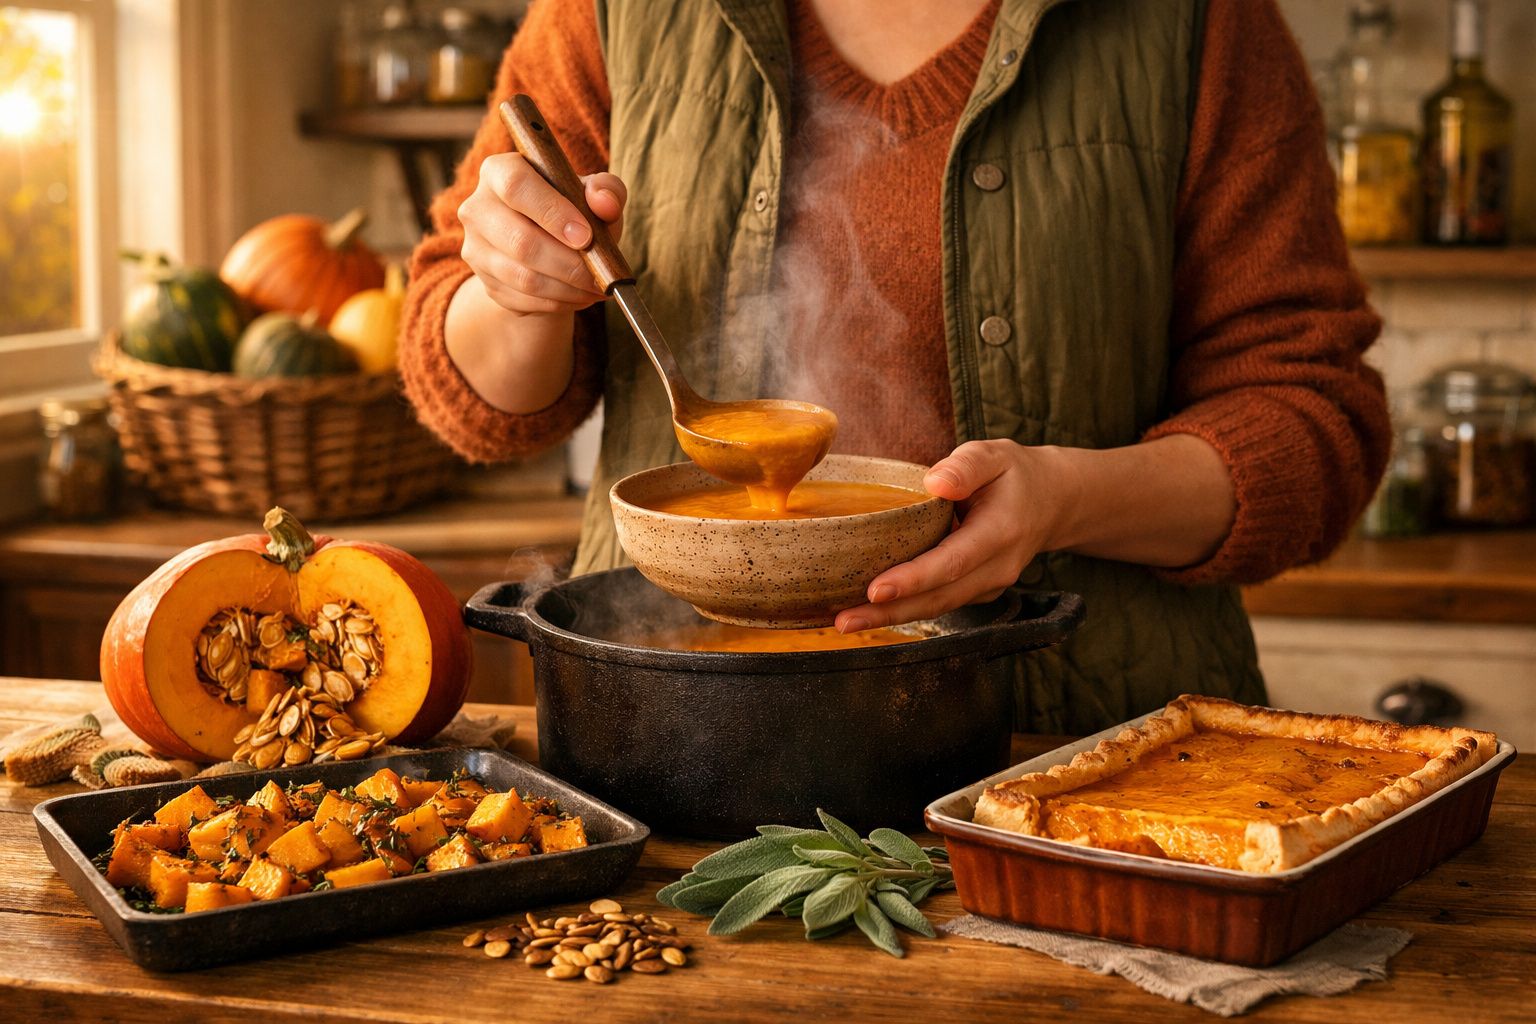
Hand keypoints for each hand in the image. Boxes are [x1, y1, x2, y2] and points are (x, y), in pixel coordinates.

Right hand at [458, 152, 626, 314]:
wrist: (546, 248)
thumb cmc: (571, 211)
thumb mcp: (592, 194)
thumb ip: (606, 190)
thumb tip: (604, 203)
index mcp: (499, 172)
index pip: (516, 186)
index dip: (553, 212)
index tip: (586, 236)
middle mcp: (477, 208)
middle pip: (521, 241)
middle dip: (569, 264)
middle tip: (599, 275)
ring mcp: (476, 249)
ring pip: (523, 277)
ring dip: (568, 288)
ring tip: (596, 288)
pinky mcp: (485, 283)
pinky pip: (524, 300)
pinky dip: (559, 302)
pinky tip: (581, 296)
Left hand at [833, 440, 1071, 631]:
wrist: (1052, 502)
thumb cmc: (1013, 475)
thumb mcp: (995, 455)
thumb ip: (966, 465)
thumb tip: (934, 482)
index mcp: (1001, 531)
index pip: (953, 561)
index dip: (914, 578)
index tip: (876, 589)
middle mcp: (998, 567)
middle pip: (940, 597)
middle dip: (891, 611)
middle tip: (843, 620)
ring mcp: (989, 585)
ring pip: (938, 607)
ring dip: (892, 618)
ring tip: (845, 622)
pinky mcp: (977, 592)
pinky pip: (939, 604)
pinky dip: (905, 610)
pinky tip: (869, 611)